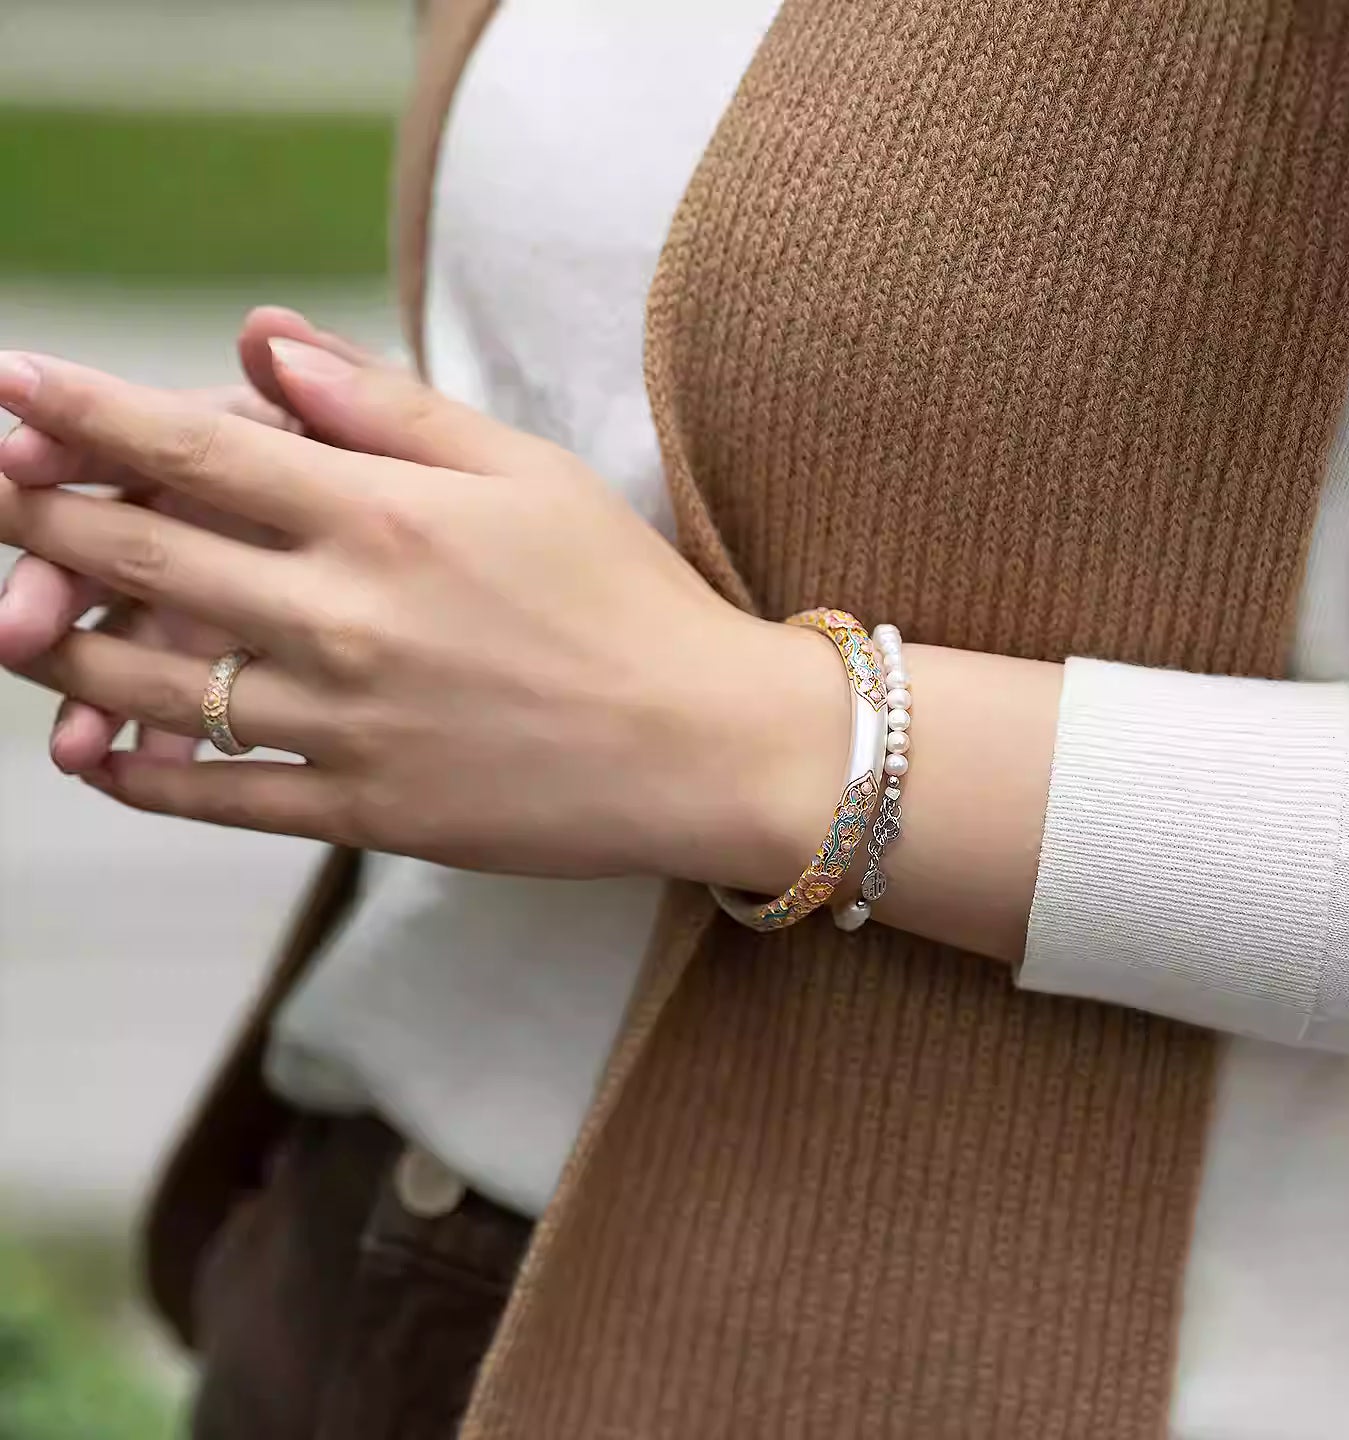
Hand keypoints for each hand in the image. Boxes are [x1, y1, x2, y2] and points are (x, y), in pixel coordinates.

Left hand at [0, 344, 843, 888]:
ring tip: (5, 618)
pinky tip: (89, 756)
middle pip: (140, 555)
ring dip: (53, 646)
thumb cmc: (626, 594)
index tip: (9, 387)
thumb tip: (267, 349)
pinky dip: (138, 777)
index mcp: (384, 515)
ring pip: (145, 686)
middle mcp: (343, 615)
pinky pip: (216, 794)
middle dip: (33, 515)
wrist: (703, 744)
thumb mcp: (527, 471)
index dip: (85, 413)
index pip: (194, 448)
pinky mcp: (363, 810)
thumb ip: (389, 408)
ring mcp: (344, 722)